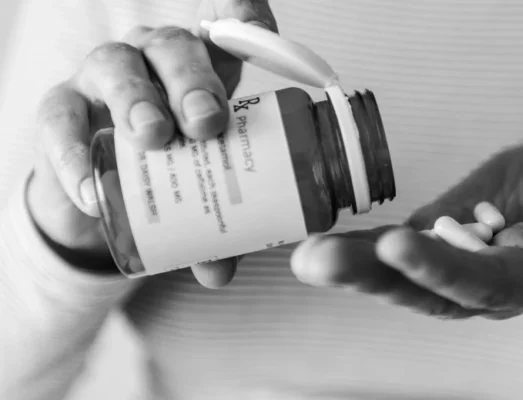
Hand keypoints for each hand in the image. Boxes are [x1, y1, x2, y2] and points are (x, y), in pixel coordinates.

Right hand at [30, 0, 276, 287]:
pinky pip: (61, 117)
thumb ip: (216, 227)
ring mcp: (106, 78)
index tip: (258, 25)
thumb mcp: (201, 193)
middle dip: (194, 82)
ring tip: (155, 137)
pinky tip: (92, 184)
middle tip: (208, 123)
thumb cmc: (168, 173)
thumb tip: (221, 271)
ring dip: (138, 99)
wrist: (101, 190)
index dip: (243, 12)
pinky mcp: (63, 107)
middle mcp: (155, 61)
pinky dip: (75, 150)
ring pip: (118, 66)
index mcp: (204, 68)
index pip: (228, 25)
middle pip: (174, 48)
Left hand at [290, 121, 522, 318]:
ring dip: (355, 268)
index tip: (397, 246)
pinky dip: (362, 249)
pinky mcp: (443, 238)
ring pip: (405, 279)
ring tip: (307, 256)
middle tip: (316, 261)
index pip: (488, 283)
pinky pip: (399, 250)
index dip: (442, 269)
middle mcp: (495, 283)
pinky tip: (324, 243)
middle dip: (373, 277)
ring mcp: (463, 264)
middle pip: (430, 292)